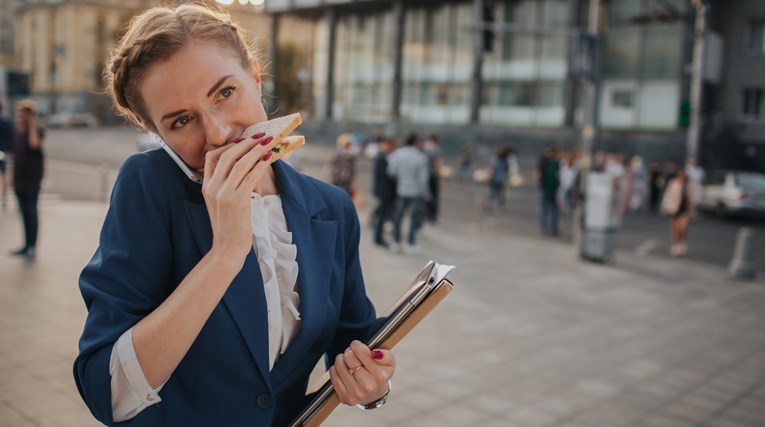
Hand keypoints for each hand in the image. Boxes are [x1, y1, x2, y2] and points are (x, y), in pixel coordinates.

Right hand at [201, 133, 275, 266]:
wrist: (226, 249)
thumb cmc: (228, 227)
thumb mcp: (220, 204)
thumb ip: (225, 187)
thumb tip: (241, 170)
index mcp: (206, 187)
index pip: (211, 157)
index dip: (228, 146)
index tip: (243, 141)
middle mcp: (212, 187)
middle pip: (227, 155)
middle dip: (245, 143)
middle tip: (260, 135)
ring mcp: (223, 194)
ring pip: (240, 163)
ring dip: (256, 150)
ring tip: (268, 142)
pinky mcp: (237, 200)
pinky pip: (250, 176)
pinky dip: (261, 165)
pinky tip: (269, 158)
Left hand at [329, 340, 394, 405]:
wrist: (374, 394)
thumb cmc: (380, 374)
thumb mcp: (389, 363)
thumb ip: (386, 355)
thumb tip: (375, 353)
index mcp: (380, 376)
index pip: (360, 351)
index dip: (356, 345)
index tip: (357, 346)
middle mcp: (368, 386)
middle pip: (348, 356)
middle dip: (349, 352)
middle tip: (352, 355)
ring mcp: (355, 393)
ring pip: (339, 365)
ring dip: (341, 359)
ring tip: (346, 361)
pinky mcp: (345, 398)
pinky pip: (333, 376)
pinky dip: (335, 369)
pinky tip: (342, 370)